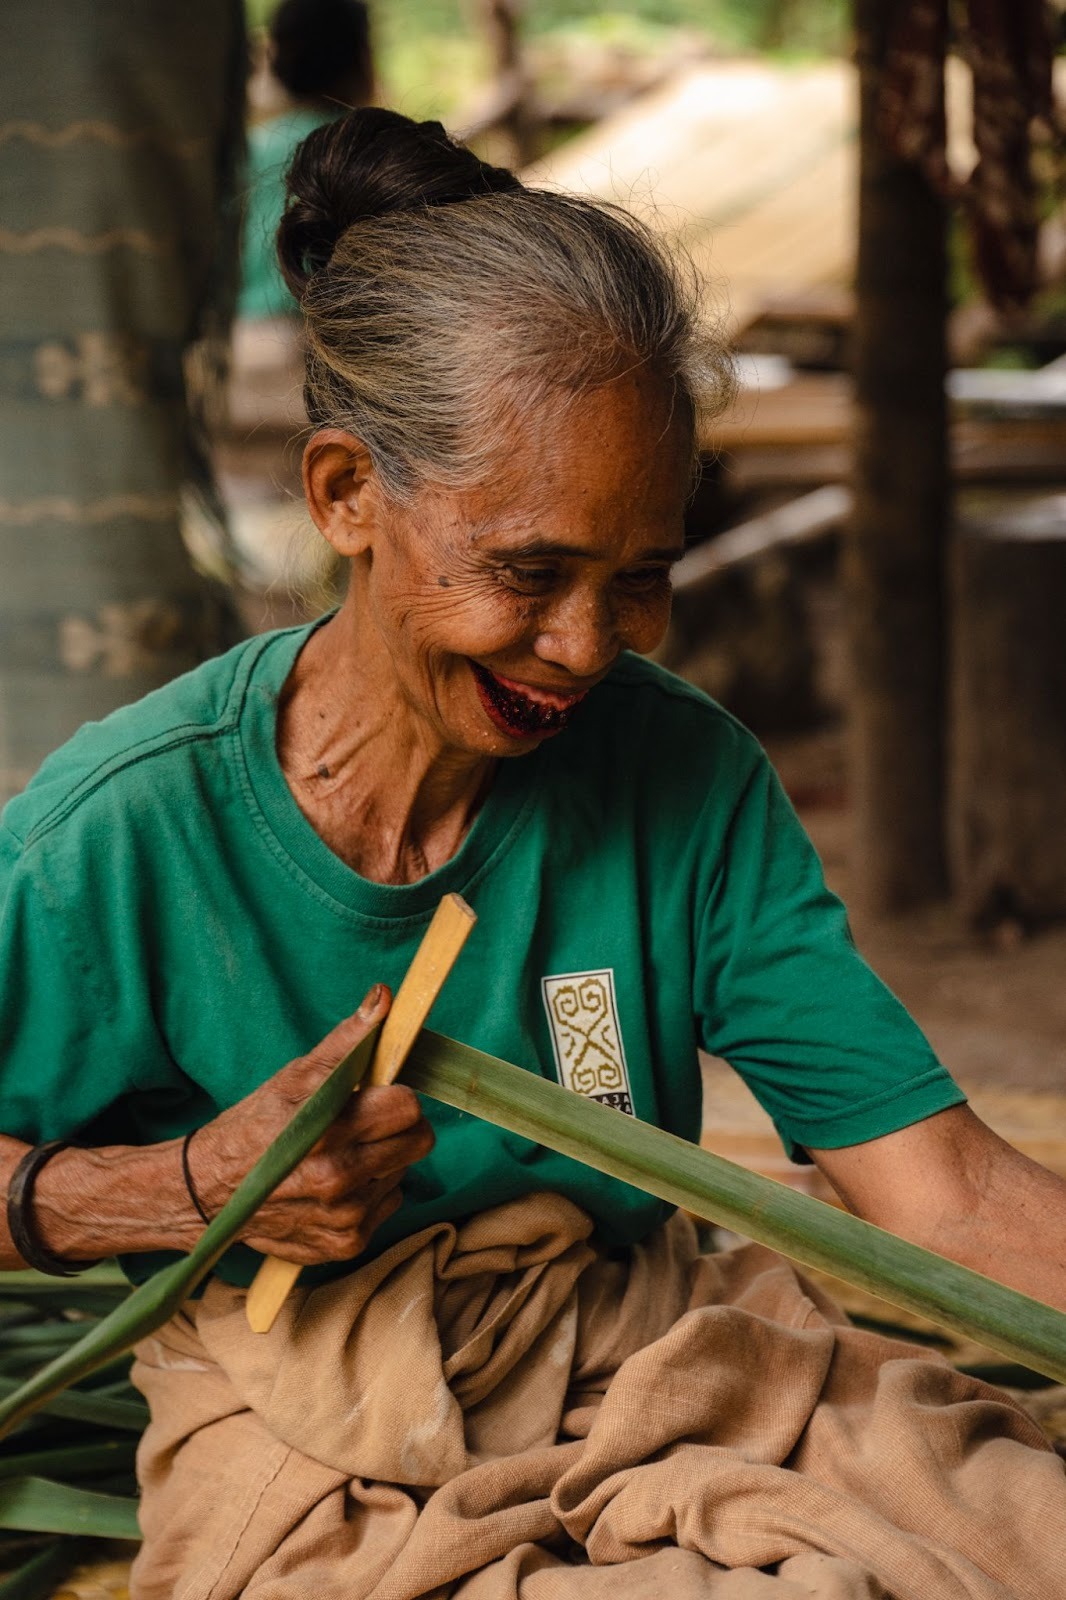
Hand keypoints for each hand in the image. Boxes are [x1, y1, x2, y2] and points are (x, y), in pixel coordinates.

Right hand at [187, 986, 433, 1263]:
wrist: (209, 1192)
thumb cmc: (255, 1126)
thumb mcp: (293, 1078)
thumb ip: (347, 1042)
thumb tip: (385, 997)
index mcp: (329, 1132)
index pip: (409, 1107)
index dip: (397, 1095)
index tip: (377, 1095)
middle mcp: (341, 1180)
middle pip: (419, 1141)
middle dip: (399, 1126)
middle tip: (366, 1122)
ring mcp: (346, 1218)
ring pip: (404, 1172)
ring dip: (383, 1160)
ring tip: (342, 1154)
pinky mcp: (346, 1244)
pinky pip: (387, 1206)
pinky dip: (370, 1193)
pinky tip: (337, 1185)